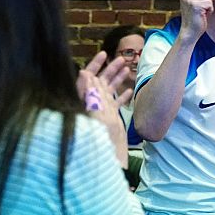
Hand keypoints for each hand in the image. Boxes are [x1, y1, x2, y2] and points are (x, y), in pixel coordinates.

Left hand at [77, 53, 131, 167]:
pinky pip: (116, 105)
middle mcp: (93, 104)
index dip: (95, 64)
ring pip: (109, 91)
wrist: (107, 161)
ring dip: (118, 79)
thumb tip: (83, 72)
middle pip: (101, 81)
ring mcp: (102, 111)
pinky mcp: (110, 119)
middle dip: (110, 69)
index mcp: (87, 100)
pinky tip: (131, 90)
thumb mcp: (94, 114)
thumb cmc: (98, 140)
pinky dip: (123, 96)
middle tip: (123, 59)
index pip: (88, 77)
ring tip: (128, 68)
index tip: (105, 54)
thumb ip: (89, 93)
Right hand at [179, 0, 213, 41]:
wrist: (189, 33)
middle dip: (206, 3)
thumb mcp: (196, 5)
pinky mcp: (195, 5)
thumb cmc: (194, 20)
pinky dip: (209, 11)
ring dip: (208, 7)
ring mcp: (190, 0)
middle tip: (200, 12)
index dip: (204, 0)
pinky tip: (202, 16)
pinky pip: (210, 4)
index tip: (197, 9)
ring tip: (201, 14)